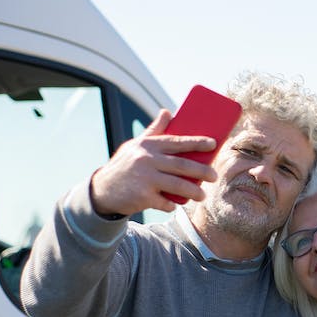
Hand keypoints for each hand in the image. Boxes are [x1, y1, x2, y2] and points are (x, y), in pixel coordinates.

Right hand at [90, 110, 219, 216]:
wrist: (102, 190)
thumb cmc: (125, 165)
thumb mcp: (136, 145)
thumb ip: (154, 131)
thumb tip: (167, 111)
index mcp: (148, 146)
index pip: (177, 142)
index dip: (197, 142)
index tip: (213, 144)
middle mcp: (146, 160)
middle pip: (182, 165)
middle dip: (203, 171)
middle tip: (215, 176)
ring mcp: (145, 179)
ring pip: (178, 185)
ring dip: (194, 191)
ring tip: (202, 195)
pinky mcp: (143, 197)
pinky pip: (166, 202)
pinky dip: (172, 204)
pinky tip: (175, 204)